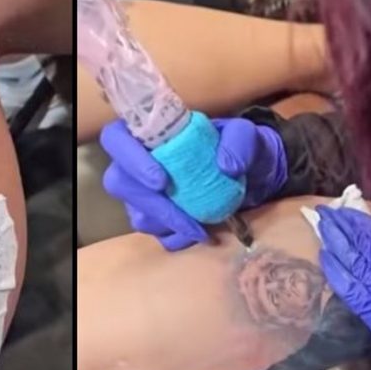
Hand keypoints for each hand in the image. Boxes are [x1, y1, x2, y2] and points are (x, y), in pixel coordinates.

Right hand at [100, 116, 286, 250]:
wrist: (253, 173)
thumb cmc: (239, 146)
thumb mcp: (246, 135)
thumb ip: (239, 141)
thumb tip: (227, 166)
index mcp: (150, 132)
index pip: (117, 138)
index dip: (131, 160)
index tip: (161, 180)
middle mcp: (139, 162)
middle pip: (120, 183)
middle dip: (150, 203)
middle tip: (185, 216)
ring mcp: (145, 192)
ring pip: (137, 213)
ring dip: (167, 224)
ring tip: (201, 227)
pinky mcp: (158, 216)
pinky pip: (156, 233)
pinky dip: (177, 237)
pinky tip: (200, 233)